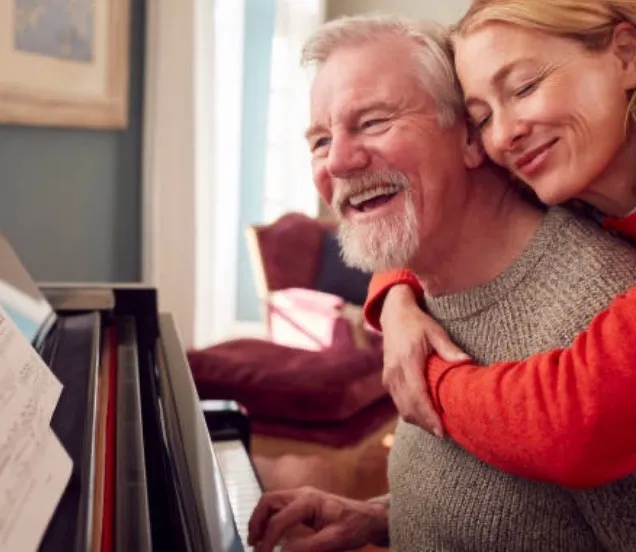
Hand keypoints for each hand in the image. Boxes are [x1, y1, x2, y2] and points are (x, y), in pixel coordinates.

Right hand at [248, 486, 388, 551]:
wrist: (370, 517)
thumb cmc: (356, 526)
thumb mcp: (335, 540)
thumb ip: (308, 546)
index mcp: (309, 500)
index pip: (279, 519)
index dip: (268, 540)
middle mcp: (303, 494)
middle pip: (269, 501)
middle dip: (257, 522)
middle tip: (254, 544)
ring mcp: (303, 496)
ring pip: (272, 501)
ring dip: (261, 519)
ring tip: (257, 541)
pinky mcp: (304, 502)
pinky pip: (280, 506)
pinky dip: (270, 518)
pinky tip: (270, 534)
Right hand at [380, 284, 469, 435]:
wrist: (394, 316)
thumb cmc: (417, 323)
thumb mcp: (435, 332)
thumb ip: (449, 350)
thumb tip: (468, 363)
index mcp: (407, 361)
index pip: (417, 395)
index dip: (429, 416)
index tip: (441, 430)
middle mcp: (394, 372)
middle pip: (408, 408)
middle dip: (425, 423)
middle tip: (443, 433)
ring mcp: (388, 377)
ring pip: (401, 408)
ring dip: (418, 420)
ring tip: (436, 427)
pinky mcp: (387, 380)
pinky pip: (398, 402)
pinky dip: (411, 412)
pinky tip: (424, 415)